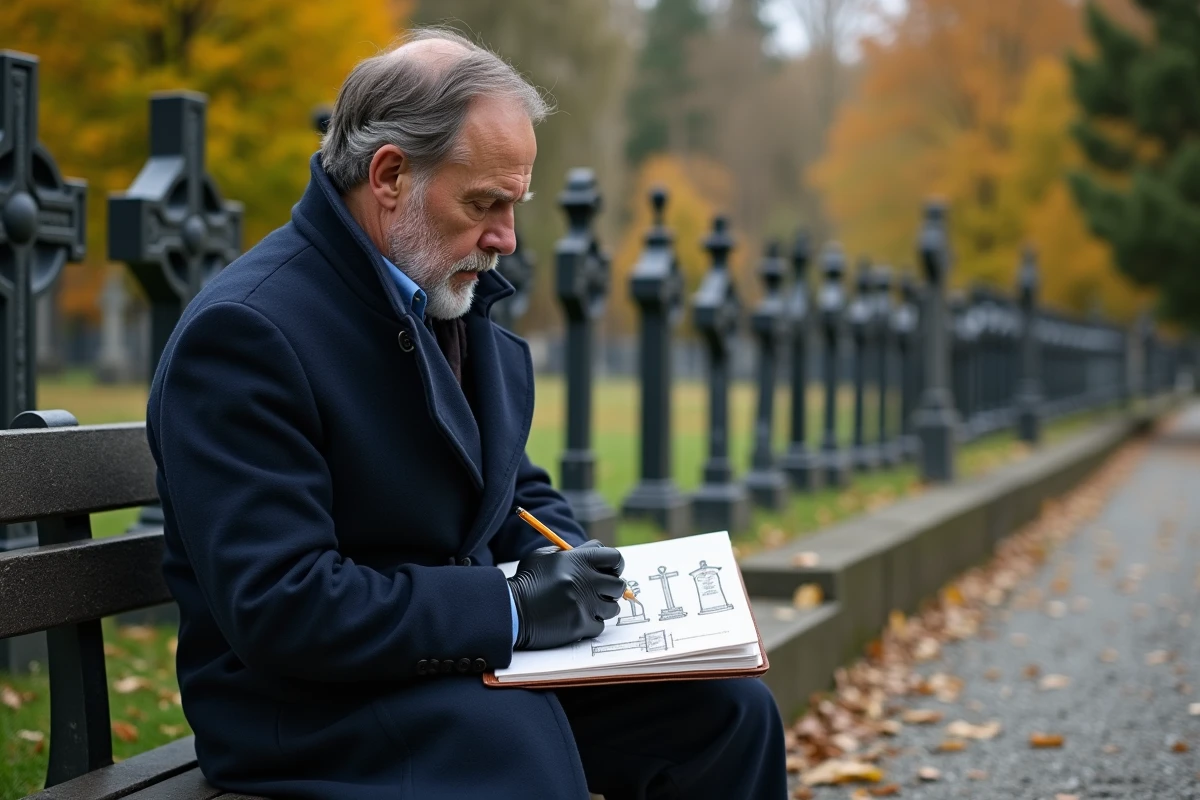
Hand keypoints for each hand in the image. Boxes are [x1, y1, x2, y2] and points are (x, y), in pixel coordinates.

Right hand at [507, 542, 624, 650]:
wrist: (512, 610)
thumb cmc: (527, 581)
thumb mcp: (544, 556)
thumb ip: (570, 553)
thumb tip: (593, 555)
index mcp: (579, 560)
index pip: (615, 558)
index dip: (615, 564)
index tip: (609, 571)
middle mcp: (585, 580)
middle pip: (618, 584)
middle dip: (611, 588)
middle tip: (600, 591)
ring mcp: (585, 604)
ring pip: (612, 607)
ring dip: (603, 607)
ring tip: (588, 606)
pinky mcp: (581, 625)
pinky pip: (600, 625)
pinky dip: (591, 624)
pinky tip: (577, 618)